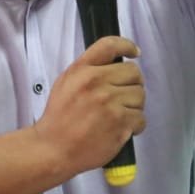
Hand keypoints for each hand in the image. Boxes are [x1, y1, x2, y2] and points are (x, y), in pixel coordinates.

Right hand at [34, 36, 145, 174]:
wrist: (53, 148)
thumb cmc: (59, 118)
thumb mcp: (65, 83)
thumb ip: (87, 69)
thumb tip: (114, 63)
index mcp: (82, 70)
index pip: (110, 45)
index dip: (127, 46)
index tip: (133, 52)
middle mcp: (97, 83)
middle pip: (134, 72)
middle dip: (132, 84)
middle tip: (123, 95)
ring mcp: (110, 103)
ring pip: (140, 96)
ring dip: (134, 106)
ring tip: (118, 115)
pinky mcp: (120, 123)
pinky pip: (141, 118)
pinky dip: (135, 125)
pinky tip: (120, 128)